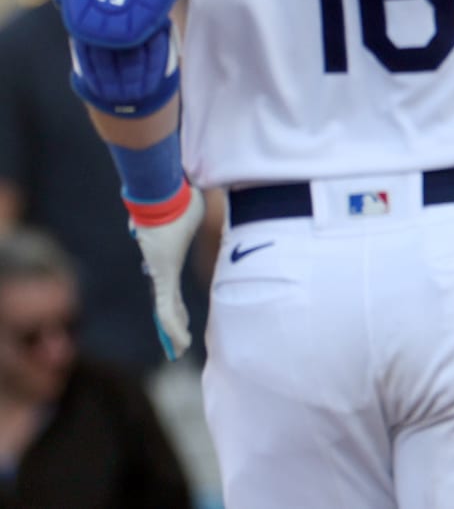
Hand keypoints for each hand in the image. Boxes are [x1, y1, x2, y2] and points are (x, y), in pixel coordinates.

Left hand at [130, 185, 203, 358]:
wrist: (163, 195)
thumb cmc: (178, 198)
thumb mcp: (193, 209)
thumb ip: (193, 210)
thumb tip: (200, 198)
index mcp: (167, 261)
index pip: (171, 292)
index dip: (177, 311)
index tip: (182, 324)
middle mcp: (162, 271)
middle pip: (167, 306)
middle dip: (173, 326)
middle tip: (178, 345)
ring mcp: (160, 275)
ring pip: (166, 312)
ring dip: (173, 334)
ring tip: (179, 351)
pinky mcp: (161, 276)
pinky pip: (166, 308)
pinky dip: (172, 327)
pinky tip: (179, 342)